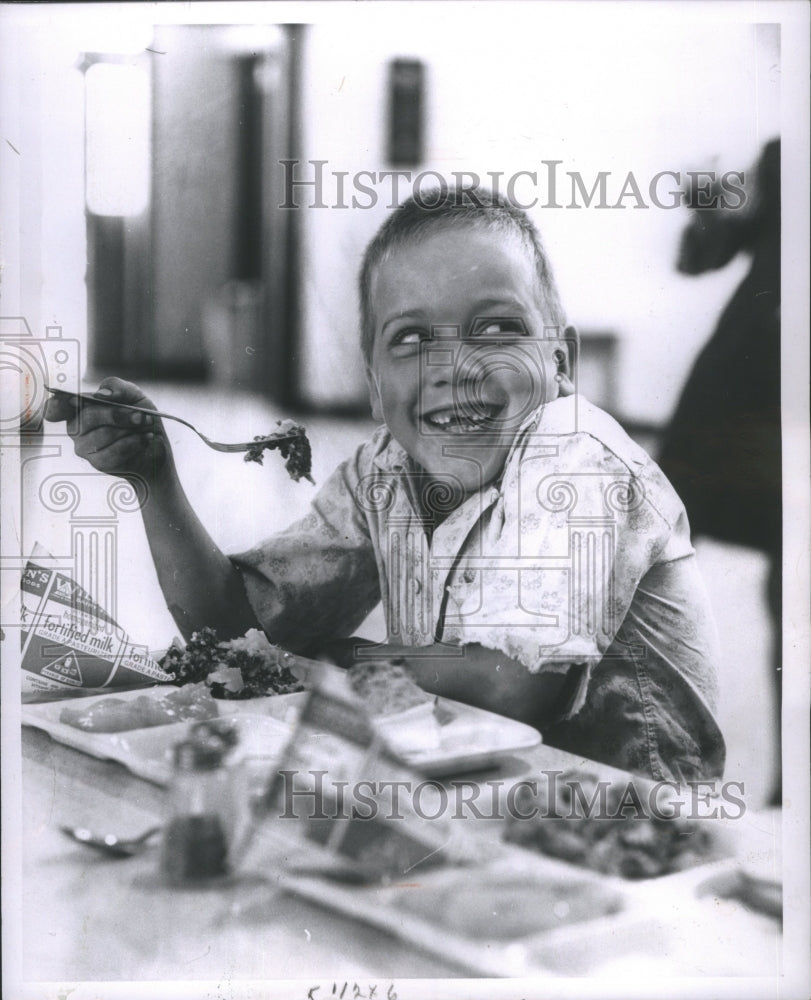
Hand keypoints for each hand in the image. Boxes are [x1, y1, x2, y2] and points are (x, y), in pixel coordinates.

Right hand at [44, 377, 172, 482]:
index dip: (56, 405)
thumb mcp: (133, 395)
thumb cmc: (139, 416)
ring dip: (129, 430)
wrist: (155, 443)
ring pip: (102, 436)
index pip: (56, 408)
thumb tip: (102, 394)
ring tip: (144, 426)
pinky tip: (144, 438)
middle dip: (117, 415)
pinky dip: (133, 443)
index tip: (68, 399)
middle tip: (140, 415)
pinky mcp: (99, 464)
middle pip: (87, 417)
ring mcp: (85, 448)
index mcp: (78, 408)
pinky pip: (114, 453)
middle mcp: (76, 428)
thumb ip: (117, 386)